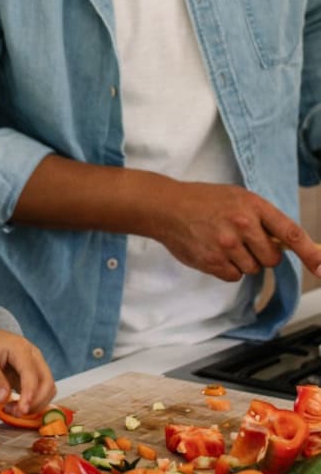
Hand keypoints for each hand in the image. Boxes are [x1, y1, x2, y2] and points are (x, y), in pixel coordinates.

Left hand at [0, 324, 55, 416]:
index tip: (21, 411)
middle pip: (47, 382)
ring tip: (13, 410)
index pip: (32, 375)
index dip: (29, 395)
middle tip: (16, 413)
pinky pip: (38, 390)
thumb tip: (4, 398)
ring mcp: (33, 364)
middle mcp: (32, 355)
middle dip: (36, 402)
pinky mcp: (29, 373)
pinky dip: (32, 401)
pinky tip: (15, 406)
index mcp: (21, 348)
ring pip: (46, 388)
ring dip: (35, 403)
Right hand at [154, 181, 320, 280]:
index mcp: (253, 205)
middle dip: (262, 254)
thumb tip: (287, 243)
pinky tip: (214, 252)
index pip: (290, 233)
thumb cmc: (202, 200)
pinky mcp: (213, 261)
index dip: (310, 253)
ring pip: (253, 269)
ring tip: (223, 242)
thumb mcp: (237, 197)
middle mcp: (243, 224)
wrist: (167, 207)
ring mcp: (227, 244)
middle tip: (244, 241)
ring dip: (242, 261)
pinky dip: (226, 268)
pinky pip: (234, 276)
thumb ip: (262, 218)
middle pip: (272, 258)